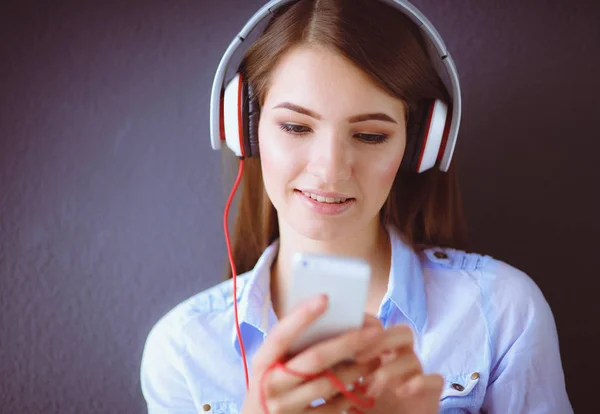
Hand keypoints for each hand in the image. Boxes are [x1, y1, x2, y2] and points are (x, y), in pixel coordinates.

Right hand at [241, 295, 384, 413]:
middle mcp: (271, 384)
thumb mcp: (271, 364)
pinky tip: (361, 384)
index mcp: (262, 361)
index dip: (302, 316)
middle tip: (374, 331)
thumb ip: (291, 345)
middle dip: (348, 342)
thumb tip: (327, 315)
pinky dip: (350, 395)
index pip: (281, 334)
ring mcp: (285, 407)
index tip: (325, 298)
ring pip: (330, 384)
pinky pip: (333, 409)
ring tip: (376, 357)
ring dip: (358, 369)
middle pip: (315, 359)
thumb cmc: (271, 383)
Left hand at [348, 317, 443, 413]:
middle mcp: (403, 358)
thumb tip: (319, 358)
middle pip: (402, 332)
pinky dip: (419, 382)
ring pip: (412, 357)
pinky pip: (435, 379)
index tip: (347, 334)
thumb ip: (339, 373)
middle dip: (381, 341)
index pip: (380, 327)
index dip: (367, 325)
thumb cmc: (370, 409)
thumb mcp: (348, 391)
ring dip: (389, 371)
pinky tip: (402, 391)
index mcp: (384, 352)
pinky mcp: (432, 393)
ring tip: (370, 391)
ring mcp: (418, 374)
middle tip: (359, 358)